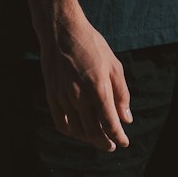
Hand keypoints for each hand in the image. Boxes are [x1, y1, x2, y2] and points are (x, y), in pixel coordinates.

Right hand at [38, 14, 133, 151]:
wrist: (61, 31)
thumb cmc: (91, 45)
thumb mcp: (114, 65)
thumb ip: (122, 94)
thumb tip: (126, 119)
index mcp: (99, 88)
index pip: (110, 124)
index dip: (118, 137)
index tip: (124, 142)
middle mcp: (80, 97)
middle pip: (94, 132)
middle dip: (105, 142)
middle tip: (112, 145)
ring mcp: (63, 98)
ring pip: (77, 131)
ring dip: (89, 139)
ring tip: (97, 138)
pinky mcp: (51, 96)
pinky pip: (61, 123)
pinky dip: (72, 132)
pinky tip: (79, 131)